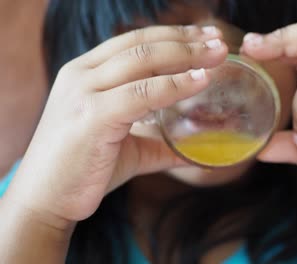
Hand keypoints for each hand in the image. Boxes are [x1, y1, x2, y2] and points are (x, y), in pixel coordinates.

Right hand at [6, 25, 227, 222]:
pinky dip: (175, 85)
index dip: (173, 35)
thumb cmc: (84, 170)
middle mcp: (81, 74)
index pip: (134, 41)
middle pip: (142, 44)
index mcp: (85, 73)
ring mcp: (84, 92)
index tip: (204, 36)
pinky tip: (201, 80)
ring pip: (143, 60)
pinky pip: (142, 93)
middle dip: (186, 40)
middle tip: (220, 42)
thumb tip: (193, 150)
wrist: (44, 200)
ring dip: (187, 55)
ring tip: (219, 54)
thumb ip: (158, 142)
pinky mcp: (91, 115)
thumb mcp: (126, 148)